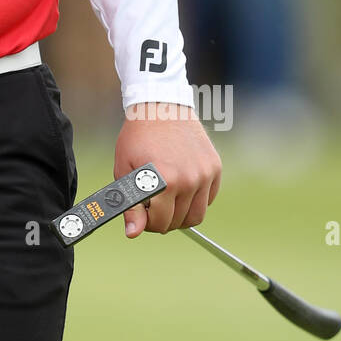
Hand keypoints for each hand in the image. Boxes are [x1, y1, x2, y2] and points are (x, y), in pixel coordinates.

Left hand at [114, 103, 221, 237]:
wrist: (160, 107)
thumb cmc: (138, 137)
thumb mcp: (125, 170)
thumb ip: (130, 205)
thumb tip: (133, 233)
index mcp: (164, 181)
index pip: (160, 223)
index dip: (146, 223)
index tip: (141, 213)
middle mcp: (189, 179)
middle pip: (179, 222)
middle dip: (163, 219)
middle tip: (152, 205)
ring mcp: (205, 174)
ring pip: (196, 215)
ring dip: (180, 213)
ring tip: (166, 199)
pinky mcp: (215, 167)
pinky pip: (208, 199)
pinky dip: (195, 200)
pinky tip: (180, 187)